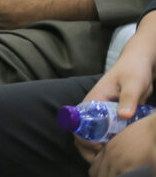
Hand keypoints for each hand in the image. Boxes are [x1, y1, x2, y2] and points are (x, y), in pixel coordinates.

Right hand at [75, 40, 155, 164]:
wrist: (140, 63)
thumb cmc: (134, 70)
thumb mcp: (133, 84)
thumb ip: (128, 99)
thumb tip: (124, 116)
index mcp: (93, 100)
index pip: (78, 122)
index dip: (83, 137)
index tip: (99, 146)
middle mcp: (94, 107)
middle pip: (82, 132)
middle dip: (89, 147)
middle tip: (106, 154)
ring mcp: (102, 112)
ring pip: (93, 134)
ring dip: (98, 146)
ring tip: (112, 152)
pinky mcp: (111, 115)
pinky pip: (105, 132)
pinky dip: (108, 141)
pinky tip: (119, 145)